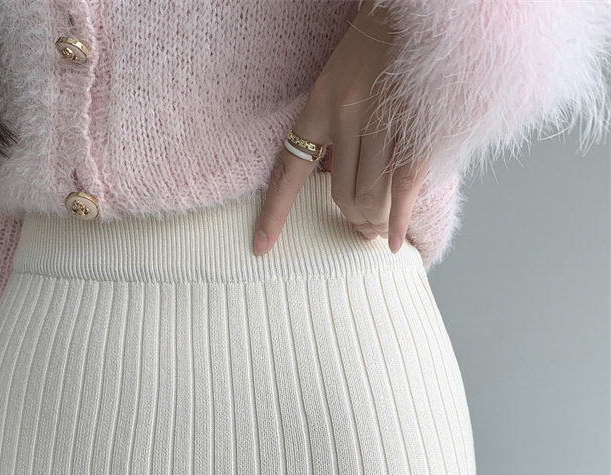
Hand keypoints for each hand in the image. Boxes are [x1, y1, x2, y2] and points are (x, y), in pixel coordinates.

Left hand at [253, 0, 430, 255]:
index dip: (274, 214)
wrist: (418, 12)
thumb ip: (333, 132)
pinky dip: (398, 220)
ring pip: (370, 196)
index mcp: (319, 107)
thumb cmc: (377, 51)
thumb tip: (341, 186)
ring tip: (375, 231)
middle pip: (340, 194)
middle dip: (350, 220)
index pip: (288, 173)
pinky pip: (403, 188)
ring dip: (373, 221)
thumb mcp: (339, 86)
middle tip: (359, 232)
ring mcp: (381, 123)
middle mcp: (345, 117)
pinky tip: (392, 241)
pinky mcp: (415, 129)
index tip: (261, 247)